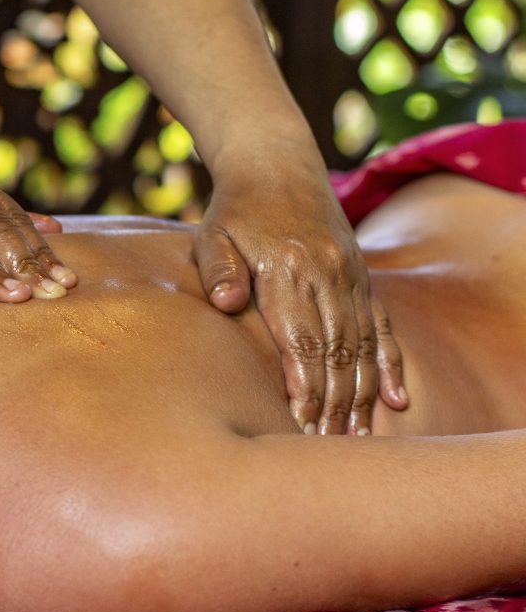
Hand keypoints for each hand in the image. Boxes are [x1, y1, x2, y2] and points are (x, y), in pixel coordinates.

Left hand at [193, 161, 406, 434]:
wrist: (277, 164)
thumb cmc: (235, 210)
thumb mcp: (214, 234)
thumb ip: (219, 270)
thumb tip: (226, 303)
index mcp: (289, 270)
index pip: (302, 340)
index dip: (305, 385)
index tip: (302, 424)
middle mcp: (328, 276)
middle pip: (337, 351)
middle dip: (333, 402)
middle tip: (326, 447)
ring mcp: (350, 277)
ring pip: (362, 345)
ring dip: (362, 394)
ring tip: (356, 437)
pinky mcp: (360, 277)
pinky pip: (382, 326)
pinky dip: (390, 364)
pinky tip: (398, 399)